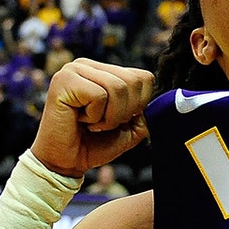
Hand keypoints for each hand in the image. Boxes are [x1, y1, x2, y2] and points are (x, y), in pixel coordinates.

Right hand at [31, 58, 154, 177]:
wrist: (64, 163)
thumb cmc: (93, 145)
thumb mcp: (129, 129)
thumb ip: (146, 113)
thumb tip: (164, 102)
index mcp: (104, 71)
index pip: (143, 77)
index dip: (139, 105)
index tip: (118, 120)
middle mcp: (88, 65)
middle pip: (133, 81)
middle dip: (125, 112)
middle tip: (102, 123)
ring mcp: (74, 70)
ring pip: (118, 87)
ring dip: (109, 116)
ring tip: (91, 122)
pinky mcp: (64, 81)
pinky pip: (100, 95)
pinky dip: (95, 116)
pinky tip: (79, 120)